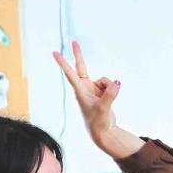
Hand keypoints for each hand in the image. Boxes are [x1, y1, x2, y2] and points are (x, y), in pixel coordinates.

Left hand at [53, 41, 140, 157]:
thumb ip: (110, 95)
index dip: (63, 63)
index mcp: (80, 91)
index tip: (54, 53)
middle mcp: (85, 88)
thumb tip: (118, 82)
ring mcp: (93, 89)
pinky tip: (109, 99)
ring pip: (105, 80)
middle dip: (79, 55)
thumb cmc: (99, 122)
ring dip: (109, 88)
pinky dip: (112, 90)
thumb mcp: (104, 109)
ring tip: (106, 101)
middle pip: (82, 67)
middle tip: (74, 41)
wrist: (103, 131)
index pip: (70, 74)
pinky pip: (110, 85)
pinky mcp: (101, 92)